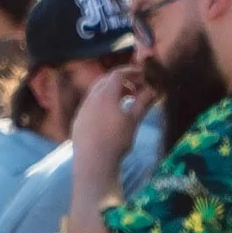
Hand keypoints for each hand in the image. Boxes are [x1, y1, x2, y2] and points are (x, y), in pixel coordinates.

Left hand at [69, 65, 146, 181]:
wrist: (94, 161)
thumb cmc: (116, 140)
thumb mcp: (133, 121)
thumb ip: (142, 103)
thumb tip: (153, 90)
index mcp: (105, 94)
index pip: (117, 74)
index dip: (130, 72)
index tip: (141, 74)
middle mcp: (91, 98)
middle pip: (105, 81)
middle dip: (120, 81)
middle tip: (134, 88)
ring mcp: (82, 109)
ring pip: (96, 93)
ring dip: (110, 92)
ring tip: (123, 102)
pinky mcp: (78, 120)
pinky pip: (90, 105)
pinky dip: (101, 104)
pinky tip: (108, 117)